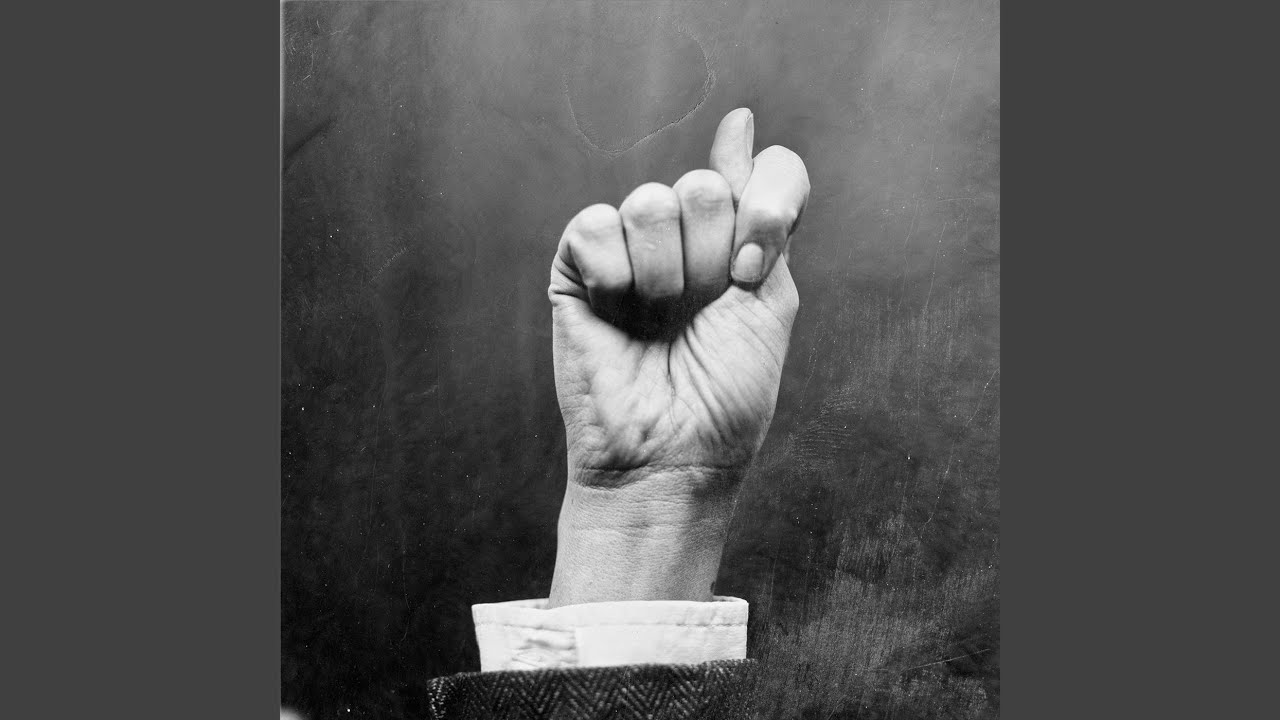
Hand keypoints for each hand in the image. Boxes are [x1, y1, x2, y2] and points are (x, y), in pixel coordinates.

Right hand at [546, 108, 810, 605]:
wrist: (669, 456)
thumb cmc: (725, 395)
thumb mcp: (769, 301)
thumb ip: (764, 212)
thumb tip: (740, 121)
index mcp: (741, 243)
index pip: (764, 169)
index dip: (766, 203)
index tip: (755, 267)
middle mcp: (687, 238)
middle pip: (705, 186)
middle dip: (712, 258)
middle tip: (699, 312)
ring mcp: (631, 249)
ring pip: (651, 201)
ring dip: (663, 274)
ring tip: (656, 319)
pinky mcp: (577, 266)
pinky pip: (596, 224)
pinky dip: (613, 274)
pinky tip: (615, 310)